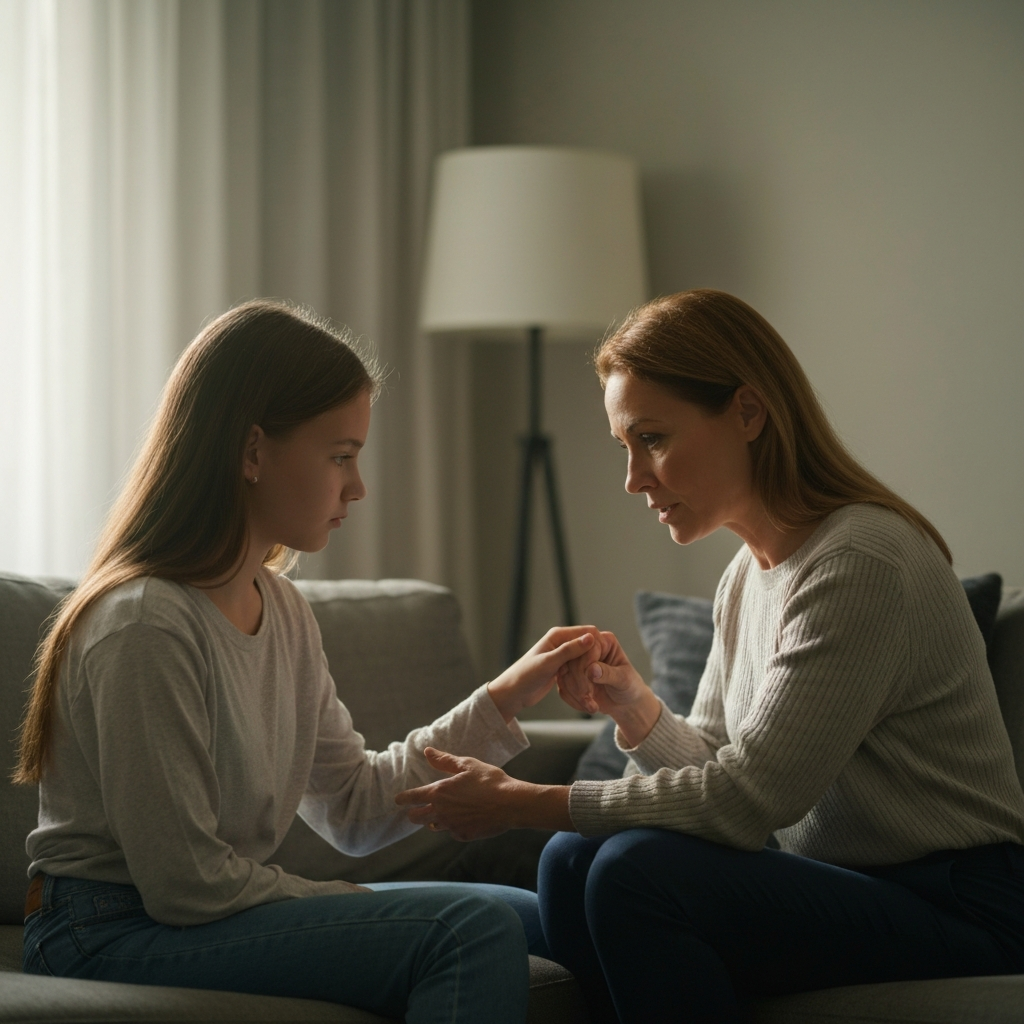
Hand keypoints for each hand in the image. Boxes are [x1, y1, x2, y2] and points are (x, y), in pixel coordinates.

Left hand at [395, 748, 571, 840]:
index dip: (402, 799)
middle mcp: (441, 812)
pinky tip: (462, 819)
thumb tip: (427, 751)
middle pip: (416, 817)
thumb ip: (444, 760)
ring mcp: (451, 826)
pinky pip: (451, 832)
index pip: (412, 798)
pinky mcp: (463, 836)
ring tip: (441, 812)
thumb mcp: (467, 764)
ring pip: (433, 826)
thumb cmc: (489, 780)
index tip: (398, 800)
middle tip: (416, 808)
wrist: (511, 804)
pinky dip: (452, 826)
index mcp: (439, 792)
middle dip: (413, 813)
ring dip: (433, 819)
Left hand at [486, 627, 601, 721]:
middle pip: (589, 646)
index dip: (596, 646)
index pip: (588, 632)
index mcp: (558, 635)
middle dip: (593, 661)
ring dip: (588, 671)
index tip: (597, 664)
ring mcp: (562, 655)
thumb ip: (569, 650)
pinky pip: (579, 669)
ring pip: (585, 659)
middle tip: (592, 679)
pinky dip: (582, 677)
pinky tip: (583, 688)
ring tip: (587, 687)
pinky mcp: (562, 667)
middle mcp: (561, 642)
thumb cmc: (525, 676)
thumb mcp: (549, 663)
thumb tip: (591, 637)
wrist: (513, 693)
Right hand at [558, 632, 662, 745]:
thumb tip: (591, 670)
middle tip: (588, 698)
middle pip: (570, 659)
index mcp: (604, 641)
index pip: (585, 647)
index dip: (584, 667)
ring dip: (574, 692)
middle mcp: (589, 648)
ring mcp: (578, 661)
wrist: (626, 703)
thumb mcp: (624, 680)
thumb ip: (608, 673)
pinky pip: (562, 684)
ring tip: (590, 706)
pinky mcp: (572, 675)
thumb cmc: (630, 687)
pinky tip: (584, 705)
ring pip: (564, 672)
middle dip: (577, 682)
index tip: (589, 686)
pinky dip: (571, 698)